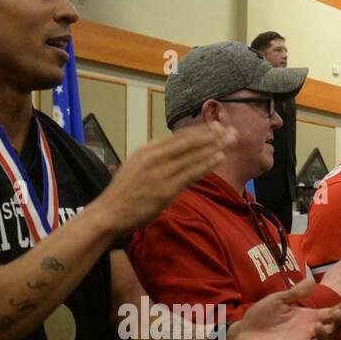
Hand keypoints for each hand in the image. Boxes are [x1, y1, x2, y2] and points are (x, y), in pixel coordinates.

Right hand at [92, 124, 236, 234]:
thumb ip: (154, 161)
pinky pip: (190, 173)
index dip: (200, 131)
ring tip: (232, 139)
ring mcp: (160, 173)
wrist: (108, 213)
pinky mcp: (165, 189)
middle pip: (189, 142)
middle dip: (212, 135)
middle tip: (231, 129)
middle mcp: (154, 157)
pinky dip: (206, 164)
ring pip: (192, 155)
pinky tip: (219, 157)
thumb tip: (172, 157)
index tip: (216, 126)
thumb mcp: (135, 168)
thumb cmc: (123, 195)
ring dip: (215, 146)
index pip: (178, 137)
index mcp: (147, 150)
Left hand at [225, 277, 340, 339]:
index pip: (329, 315)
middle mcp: (307, 333)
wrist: (243, 332)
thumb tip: (312, 281)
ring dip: (322, 339)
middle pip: (331, 333)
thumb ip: (295, 293)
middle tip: (334, 315)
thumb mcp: (279, 300)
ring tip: (317, 328)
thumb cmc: (262, 316)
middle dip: (337, 325)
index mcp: (307, 318)